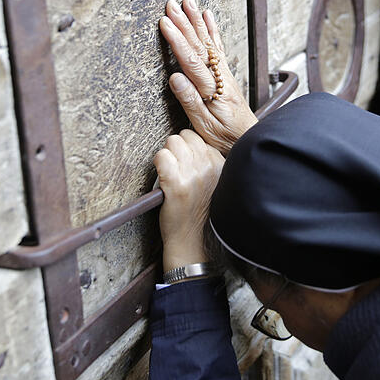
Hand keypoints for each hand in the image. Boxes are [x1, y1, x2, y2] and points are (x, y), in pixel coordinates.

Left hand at [154, 129, 224, 270]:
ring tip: (169, 174)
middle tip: (175, 168)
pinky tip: (162, 178)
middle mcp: (209, 166)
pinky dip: (158, 164)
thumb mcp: (218, 185)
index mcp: (221, 164)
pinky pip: (161, 157)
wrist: (194, 243)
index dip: (188, 149)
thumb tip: (194, 146)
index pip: (198, 138)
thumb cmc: (203, 215)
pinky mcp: (175, 184)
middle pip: (184, 136)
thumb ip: (211, 164)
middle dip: (176, 149)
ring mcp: (192, 174)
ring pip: (171, 142)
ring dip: (166, 155)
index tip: (185, 164)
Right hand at [160, 0, 256, 154]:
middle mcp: (219, 77)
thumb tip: (175, 77)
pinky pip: (218, 47)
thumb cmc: (224, 136)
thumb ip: (190, 101)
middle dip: (184, 23)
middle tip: (171, 5)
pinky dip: (213, 30)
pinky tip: (207, 16)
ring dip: (197, 21)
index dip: (177, 40)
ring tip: (187, 2)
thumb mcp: (204, 126)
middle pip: (199, 46)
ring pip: (209, 43)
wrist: (248, 138)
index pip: (191, 60)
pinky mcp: (225, 74)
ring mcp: (223, 74)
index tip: (165, 23)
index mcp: (211, 90)